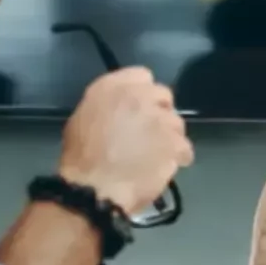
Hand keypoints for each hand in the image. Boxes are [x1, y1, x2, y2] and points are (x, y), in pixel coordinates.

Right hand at [59, 67, 192, 213]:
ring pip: (176, 123)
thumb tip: (120, 110)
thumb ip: (107, 106)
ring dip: (169, 137)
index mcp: (113, 87)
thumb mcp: (83, 119)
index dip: (144, 94)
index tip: (140, 108)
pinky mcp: (175, 143)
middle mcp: (140, 96)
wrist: (94, 188)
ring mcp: (161, 119)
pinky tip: (164, 167)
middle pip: (164, 97)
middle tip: (149, 133)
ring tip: (155, 155)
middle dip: (159, 113)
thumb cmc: (80, 158)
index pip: (142, 76)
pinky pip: (185, 148)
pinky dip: (178, 158)